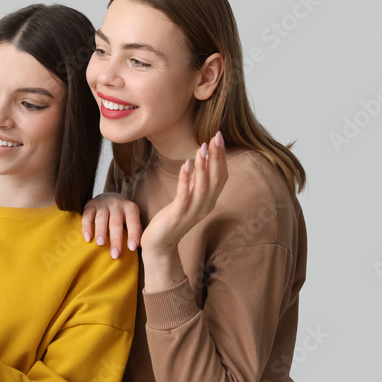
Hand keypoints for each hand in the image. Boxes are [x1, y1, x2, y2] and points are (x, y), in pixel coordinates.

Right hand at [81, 193, 141, 258]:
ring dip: (101, 232)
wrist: (108, 197)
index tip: (132, 248)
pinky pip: (87, 216)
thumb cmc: (122, 215)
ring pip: (101, 218)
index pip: (133, 222)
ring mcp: (103, 204)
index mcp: (130, 208)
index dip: (133, 234)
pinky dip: (86, 227)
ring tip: (101, 244)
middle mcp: (117, 204)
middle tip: (115, 254)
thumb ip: (137, 230)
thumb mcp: (132, 219)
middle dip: (115, 239)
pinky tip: (87, 238)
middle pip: (116, 223)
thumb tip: (142, 247)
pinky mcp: (90, 205)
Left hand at [141, 132, 226, 258]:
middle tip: (216, 137)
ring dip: (203, 166)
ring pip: (203, 186)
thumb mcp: (187, 198)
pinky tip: (185, 164)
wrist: (159, 244)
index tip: (219, 138)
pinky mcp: (178, 216)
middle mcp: (205, 207)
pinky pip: (184, 195)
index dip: (222, 158)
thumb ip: (196, 183)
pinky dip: (186, 179)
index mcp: (209, 202)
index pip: (221, 177)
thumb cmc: (172, 219)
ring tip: (202, 148)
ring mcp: (193, 212)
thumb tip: (201, 162)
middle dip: (217, 157)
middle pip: (216, 179)